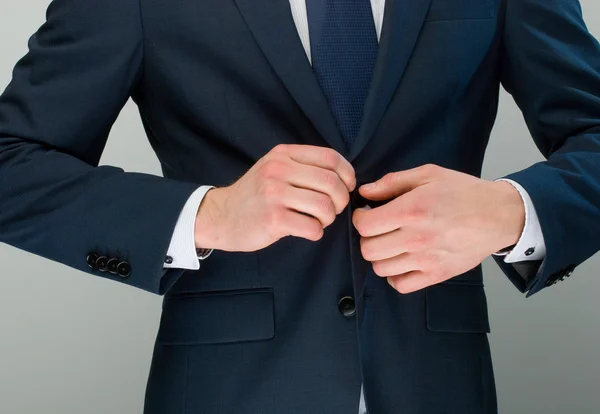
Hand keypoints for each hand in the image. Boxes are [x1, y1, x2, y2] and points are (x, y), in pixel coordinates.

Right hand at [194, 144, 355, 251]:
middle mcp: (278, 170)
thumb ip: (303, 166)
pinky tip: (307, 231)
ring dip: (329, 218)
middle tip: (333, 210)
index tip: (347, 187)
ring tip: (318, 221)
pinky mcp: (273, 219)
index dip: (348, 174)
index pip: (330, 158)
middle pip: (332, 183)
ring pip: (325, 206)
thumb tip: (343, 177)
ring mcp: (274, 194)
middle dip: (341, 200)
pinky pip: (312, 227)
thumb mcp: (274, 168)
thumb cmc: (255, 195)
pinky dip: (316, 232)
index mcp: (283, 154)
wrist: (221, 216)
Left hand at [352, 164, 524, 293]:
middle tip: (379, 229)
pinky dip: (395, 276)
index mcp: (411, 210)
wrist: (499, 215)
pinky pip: (401, 285)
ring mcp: (426, 259)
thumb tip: (364, 192)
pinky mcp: (436, 274)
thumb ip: (392, 182)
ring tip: (391, 243)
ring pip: (380, 268)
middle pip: (369, 249)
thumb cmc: (463, 192)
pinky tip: (402, 261)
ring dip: (380, 256)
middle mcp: (416, 237)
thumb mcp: (428, 174)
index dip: (359, 218)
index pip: (365, 226)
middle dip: (368, 237)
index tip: (367, 213)